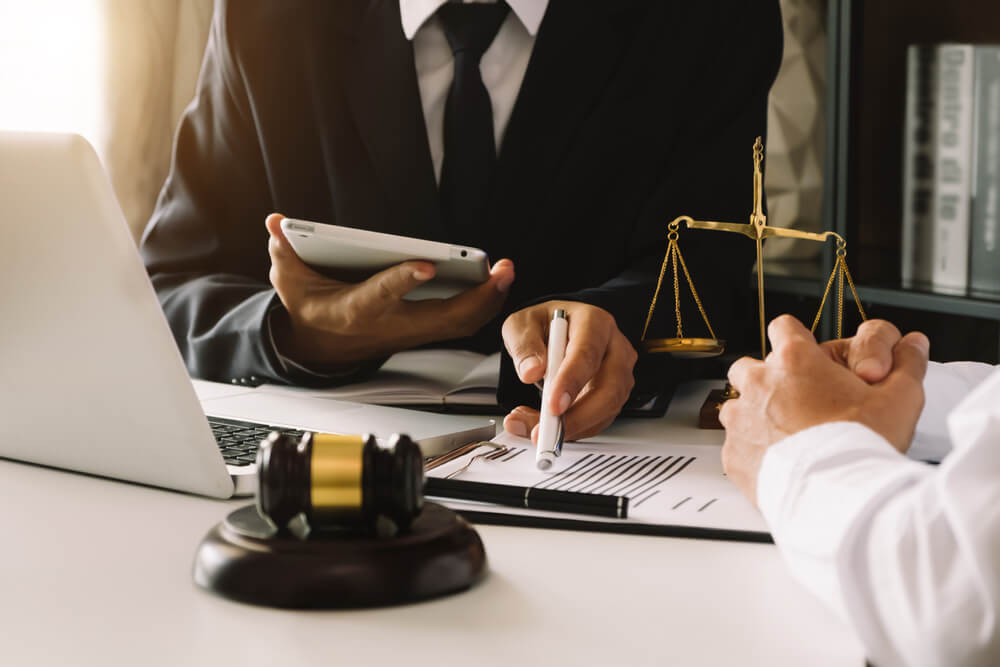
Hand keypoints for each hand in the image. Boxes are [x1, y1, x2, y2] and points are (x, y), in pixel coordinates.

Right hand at [265, 214, 514, 367]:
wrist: (322, 347)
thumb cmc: (311, 308)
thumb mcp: (288, 281)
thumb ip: (283, 250)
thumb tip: (275, 223)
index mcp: (357, 309)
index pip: (382, 294)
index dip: (404, 280)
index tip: (427, 264)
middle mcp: (391, 323)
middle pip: (442, 317)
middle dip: (476, 296)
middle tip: (501, 268)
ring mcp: (412, 330)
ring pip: (459, 323)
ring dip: (487, 300)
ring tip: (506, 270)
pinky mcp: (424, 330)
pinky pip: (462, 321)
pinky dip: (483, 303)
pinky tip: (497, 280)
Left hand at [501, 301, 637, 442]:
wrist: (554, 331)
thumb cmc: (543, 324)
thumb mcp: (522, 324)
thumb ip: (523, 345)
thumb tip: (531, 372)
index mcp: (594, 322)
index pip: (588, 354)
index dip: (571, 382)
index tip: (552, 406)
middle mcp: (614, 347)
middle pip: (609, 388)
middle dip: (578, 417)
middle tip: (545, 432)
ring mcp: (618, 373)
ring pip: (606, 409)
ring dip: (572, 427)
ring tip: (535, 429)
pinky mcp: (614, 395)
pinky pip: (599, 420)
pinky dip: (574, 430)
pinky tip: (548, 428)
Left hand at [718, 315, 929, 505]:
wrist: (839, 496)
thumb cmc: (863, 446)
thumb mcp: (900, 398)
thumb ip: (906, 365)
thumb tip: (913, 345)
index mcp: (795, 360)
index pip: (784, 327)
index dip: (795, 338)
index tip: (803, 354)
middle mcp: (760, 384)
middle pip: (750, 366)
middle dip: (767, 378)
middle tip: (796, 400)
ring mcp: (741, 418)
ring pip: (737, 405)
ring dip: (755, 414)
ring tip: (786, 435)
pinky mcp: (733, 453)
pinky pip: (735, 444)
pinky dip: (751, 450)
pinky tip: (778, 461)